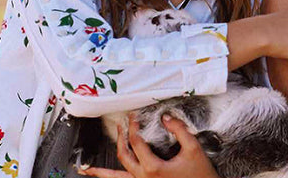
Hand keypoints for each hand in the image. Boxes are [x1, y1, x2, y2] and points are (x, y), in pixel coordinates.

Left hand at [80, 114, 218, 177]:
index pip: (136, 141)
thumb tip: (166, 117)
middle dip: (120, 138)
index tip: (133, 117)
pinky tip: (103, 177)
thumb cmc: (200, 175)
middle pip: (124, 155)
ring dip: (101, 173)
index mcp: (153, 168)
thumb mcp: (193, 149)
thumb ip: (179, 130)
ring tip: (86, 169)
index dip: (133, 126)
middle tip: (122, 125)